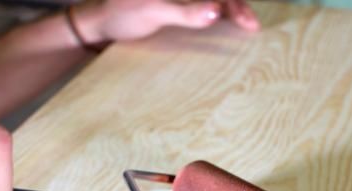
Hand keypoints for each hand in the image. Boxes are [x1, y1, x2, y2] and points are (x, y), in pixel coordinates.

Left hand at [73, 0, 259, 42]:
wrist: (100, 24)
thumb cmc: (121, 13)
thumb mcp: (152, 11)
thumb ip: (184, 11)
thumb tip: (217, 11)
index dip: (233, 2)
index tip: (247, 21)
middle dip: (237, 4)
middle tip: (252, 26)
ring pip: (214, 0)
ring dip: (232, 9)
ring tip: (247, 25)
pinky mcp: (180, 5)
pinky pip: (205, 7)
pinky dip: (220, 13)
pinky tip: (230, 22)